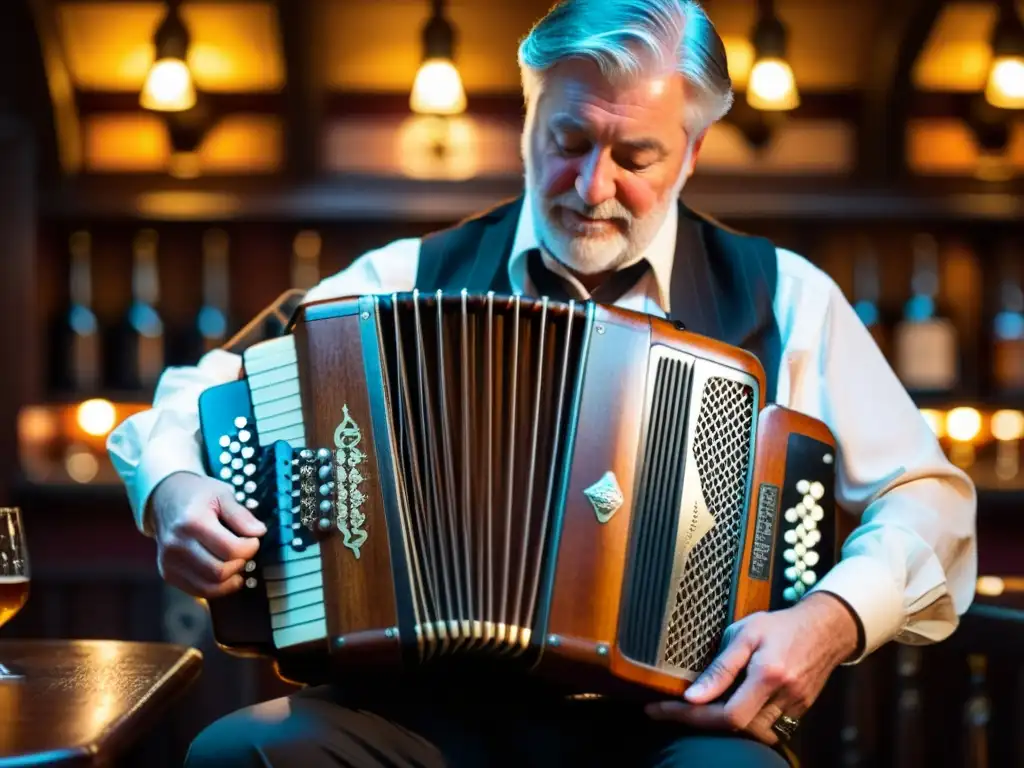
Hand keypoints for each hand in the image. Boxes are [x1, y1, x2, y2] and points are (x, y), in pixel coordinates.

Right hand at [149, 471, 266, 598]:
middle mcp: (177, 545)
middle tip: (244, 551)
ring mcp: (169, 562)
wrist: (166, 500)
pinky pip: (198, 591)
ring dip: (230, 579)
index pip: (231, 550)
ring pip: (209, 587)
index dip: (250, 548)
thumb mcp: (222, 494)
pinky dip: (217, 587)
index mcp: (192, 522)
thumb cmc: (198, 496)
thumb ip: (241, 515)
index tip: (254, 539)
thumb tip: (259, 532)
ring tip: (236, 563)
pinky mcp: (167, 573)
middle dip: (240, 564)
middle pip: (219, 572)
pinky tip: (226, 575)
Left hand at [645, 592, 859, 744]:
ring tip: (696, 708)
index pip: (728, 715)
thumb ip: (721, 666)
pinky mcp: (799, 712)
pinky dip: (745, 723)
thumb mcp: (746, 633)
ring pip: (752, 734)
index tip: (660, 709)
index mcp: (768, 675)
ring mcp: (794, 708)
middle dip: (700, 721)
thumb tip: (693, 695)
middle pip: (737, 728)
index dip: (691, 717)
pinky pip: (767, 729)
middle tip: (670, 708)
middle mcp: (783, 697)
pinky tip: (727, 707)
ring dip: (723, 724)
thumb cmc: (782, 626)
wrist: (826, 629)